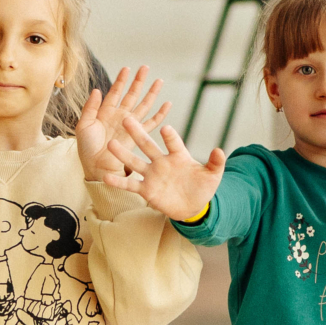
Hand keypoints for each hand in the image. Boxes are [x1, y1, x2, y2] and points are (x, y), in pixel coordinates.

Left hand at [77, 66, 168, 182]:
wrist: (96, 166)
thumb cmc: (86, 148)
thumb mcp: (83, 125)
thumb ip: (90, 107)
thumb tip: (97, 90)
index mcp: (106, 112)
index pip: (115, 92)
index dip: (121, 80)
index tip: (127, 68)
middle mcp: (119, 116)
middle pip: (132, 95)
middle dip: (139, 81)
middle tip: (145, 68)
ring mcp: (129, 125)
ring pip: (144, 105)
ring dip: (152, 93)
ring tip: (159, 81)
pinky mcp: (137, 135)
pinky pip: (151, 123)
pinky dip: (160, 114)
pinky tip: (167, 104)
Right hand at [102, 111, 224, 220]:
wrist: (192, 206)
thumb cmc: (202, 186)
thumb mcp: (213, 176)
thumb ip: (216, 163)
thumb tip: (220, 150)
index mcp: (179, 155)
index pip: (174, 143)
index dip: (170, 137)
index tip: (165, 128)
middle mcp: (162, 162)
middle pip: (148, 145)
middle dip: (138, 133)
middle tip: (127, 119)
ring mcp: (152, 175)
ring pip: (135, 162)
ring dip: (123, 154)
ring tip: (110, 144)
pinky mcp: (146, 190)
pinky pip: (130, 185)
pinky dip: (118, 181)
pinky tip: (105, 177)